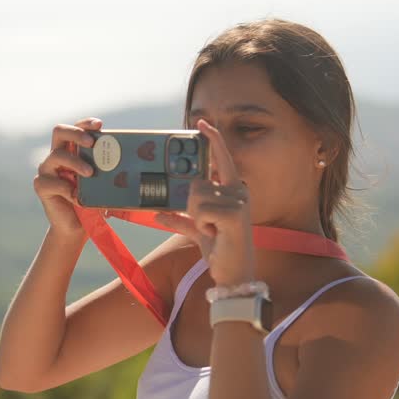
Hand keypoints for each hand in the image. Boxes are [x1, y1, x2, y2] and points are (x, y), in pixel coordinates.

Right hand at [33, 117, 102, 238]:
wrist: (76, 228)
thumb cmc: (90, 202)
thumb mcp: (101, 183)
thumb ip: (108, 170)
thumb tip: (131, 161)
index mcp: (71, 151)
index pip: (75, 129)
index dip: (85, 124)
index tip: (99, 125)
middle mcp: (57, 156)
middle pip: (59, 131)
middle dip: (77, 133)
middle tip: (92, 143)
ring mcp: (47, 170)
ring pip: (57, 155)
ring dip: (76, 162)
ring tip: (90, 173)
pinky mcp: (42, 186)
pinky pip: (52, 181)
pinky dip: (66, 188)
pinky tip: (76, 197)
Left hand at [153, 119, 255, 285]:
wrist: (234, 275)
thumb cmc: (221, 249)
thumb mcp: (198, 232)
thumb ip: (181, 221)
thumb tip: (159, 214)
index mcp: (233, 191)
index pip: (222, 158)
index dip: (213, 139)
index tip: (201, 122)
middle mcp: (238, 192)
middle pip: (197, 183)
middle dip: (192, 205)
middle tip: (205, 224)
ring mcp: (238, 202)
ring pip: (196, 196)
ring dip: (196, 218)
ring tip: (211, 231)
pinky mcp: (234, 214)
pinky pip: (200, 210)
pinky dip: (201, 225)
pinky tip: (214, 235)